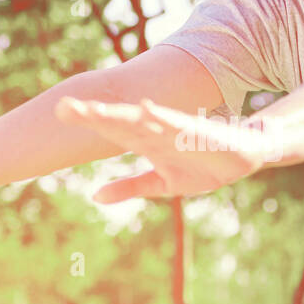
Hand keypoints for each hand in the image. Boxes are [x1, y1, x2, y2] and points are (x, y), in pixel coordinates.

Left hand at [54, 96, 283, 202]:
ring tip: (95, 109)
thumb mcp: (161, 184)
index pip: (110, 130)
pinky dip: (162, 117)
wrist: (242, 158)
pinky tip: (146, 109)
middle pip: (119, 121)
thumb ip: (129, 187)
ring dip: (120, 114)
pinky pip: (176, 124)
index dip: (88, 121)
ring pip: (142, 120)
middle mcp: (154, 131)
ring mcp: (173, 130)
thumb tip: (95, 196)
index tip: (61, 112)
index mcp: (144, 142)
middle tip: (64, 106)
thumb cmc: (201, 167)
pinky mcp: (196, 133)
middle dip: (94, 115)